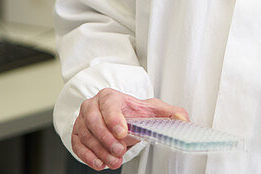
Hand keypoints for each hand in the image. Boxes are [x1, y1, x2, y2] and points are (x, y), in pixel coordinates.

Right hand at [71, 88, 188, 169]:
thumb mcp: (151, 110)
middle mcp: (92, 106)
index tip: (122, 132)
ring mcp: (82, 120)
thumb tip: (183, 120)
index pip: (109, 104)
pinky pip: (77, 145)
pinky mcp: (77, 134)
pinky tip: (100, 164)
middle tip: (120, 152)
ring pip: (86, 135)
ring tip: (114, 161)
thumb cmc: (131, 113)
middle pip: (94, 121)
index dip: (114, 118)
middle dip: (107, 139)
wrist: (116, 118)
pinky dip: (87, 156)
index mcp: (110, 97)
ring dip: (100, 151)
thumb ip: (169, 113)